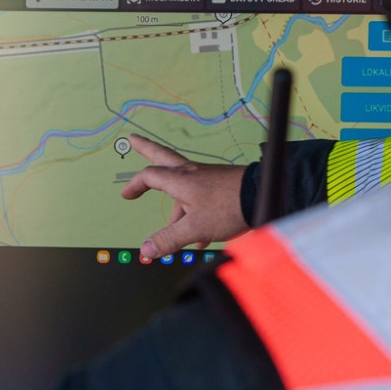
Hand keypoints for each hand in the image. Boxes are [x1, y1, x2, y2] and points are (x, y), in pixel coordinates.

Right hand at [119, 135, 250, 261]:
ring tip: (179, 233)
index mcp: (180, 180)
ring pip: (183, 189)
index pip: (149, 176)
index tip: (126, 194)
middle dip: (146, 149)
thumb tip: (146, 250)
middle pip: (162, 156)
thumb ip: (169, 239)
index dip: (135, 185)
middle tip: (134, 139)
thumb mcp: (194, 227)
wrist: (263, 196)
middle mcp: (191, 173)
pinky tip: (202, 236)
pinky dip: (196, 215)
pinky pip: (200, 198)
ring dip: (177, 208)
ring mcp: (206, 177)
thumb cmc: (228, 207)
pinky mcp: (220, 185)